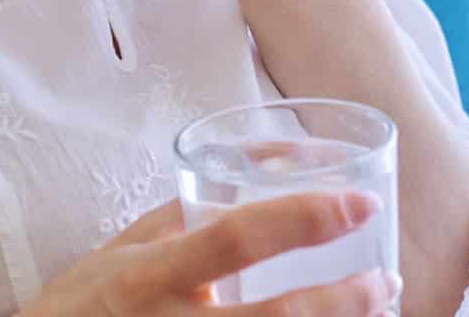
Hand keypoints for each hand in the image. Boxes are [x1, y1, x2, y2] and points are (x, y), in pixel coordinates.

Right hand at [19, 191, 399, 315]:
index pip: (235, 238)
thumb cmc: (82, 305)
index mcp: (149, 277)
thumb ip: (182, 217)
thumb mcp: (122, 252)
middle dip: (343, 301)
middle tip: (386, 279)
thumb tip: (258, 166)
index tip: (359, 204)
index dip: (304, 218)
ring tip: (376, 312)